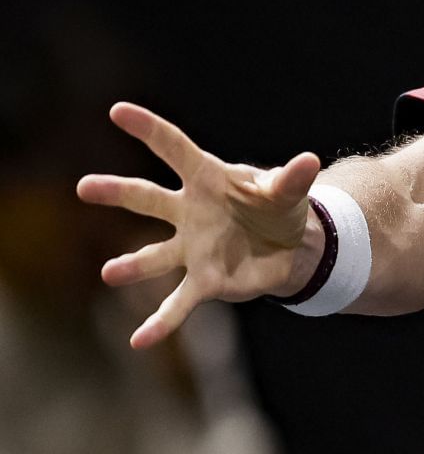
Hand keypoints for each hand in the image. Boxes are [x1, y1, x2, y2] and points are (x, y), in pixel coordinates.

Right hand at [75, 102, 320, 348]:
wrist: (289, 246)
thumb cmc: (278, 207)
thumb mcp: (288, 191)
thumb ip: (292, 179)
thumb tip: (309, 161)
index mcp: (208, 179)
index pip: (175, 149)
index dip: (150, 129)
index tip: (119, 111)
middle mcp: (189, 211)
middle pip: (147, 198)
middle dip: (117, 192)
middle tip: (85, 187)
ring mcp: (191, 247)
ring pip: (154, 255)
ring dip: (133, 265)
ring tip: (110, 273)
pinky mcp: (204, 280)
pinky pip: (178, 302)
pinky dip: (161, 322)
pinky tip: (139, 342)